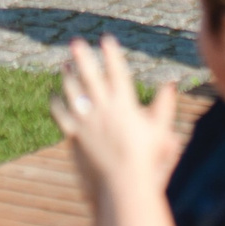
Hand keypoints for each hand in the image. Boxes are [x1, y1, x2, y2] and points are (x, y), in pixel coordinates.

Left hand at [52, 37, 180, 195]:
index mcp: (124, 105)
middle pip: (90, 76)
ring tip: (64, 65)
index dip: (111, 54)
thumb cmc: (146, 160)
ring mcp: (87, 122)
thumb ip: (164, 106)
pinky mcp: (75, 136)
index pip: (116, 72)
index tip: (106, 39)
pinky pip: (62, 115)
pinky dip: (57, 103)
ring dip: (68, 76)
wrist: (123, 185)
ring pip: (73, 92)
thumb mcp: (159, 130)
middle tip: (76, 42)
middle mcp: (103, 109)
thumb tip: (170, 84)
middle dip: (83, 57)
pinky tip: (54, 96)